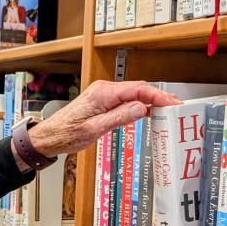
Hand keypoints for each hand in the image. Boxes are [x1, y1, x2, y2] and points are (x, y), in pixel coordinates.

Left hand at [28, 81, 180, 158]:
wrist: (49, 136)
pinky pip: (126, 100)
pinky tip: (150, 111)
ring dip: (151, 100)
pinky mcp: (103, 102)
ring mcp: (104, 95)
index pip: (137, 90)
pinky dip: (140, 104)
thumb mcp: (95, 129)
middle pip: (139, 89)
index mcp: (103, 94)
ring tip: (169, 110)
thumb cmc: (66, 134)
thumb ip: (119, 117)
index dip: (158, 95)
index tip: (172, 103)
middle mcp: (104, 90)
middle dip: (159, 97)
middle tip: (177, 108)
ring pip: (134, 94)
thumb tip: (141, 107)